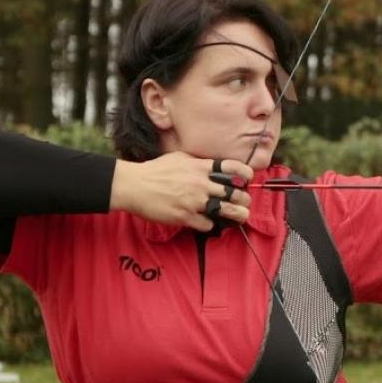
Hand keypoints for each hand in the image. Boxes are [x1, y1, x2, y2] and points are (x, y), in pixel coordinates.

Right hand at [110, 152, 253, 231]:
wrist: (134, 185)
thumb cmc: (156, 170)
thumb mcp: (180, 158)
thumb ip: (200, 163)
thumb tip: (215, 166)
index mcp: (202, 167)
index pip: (234, 169)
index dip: (246, 175)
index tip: (247, 180)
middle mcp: (201, 183)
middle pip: (236, 193)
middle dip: (244, 200)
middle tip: (244, 203)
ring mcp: (194, 201)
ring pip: (228, 210)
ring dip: (238, 215)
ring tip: (241, 216)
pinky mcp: (185, 217)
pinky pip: (208, 224)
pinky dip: (211, 224)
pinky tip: (208, 221)